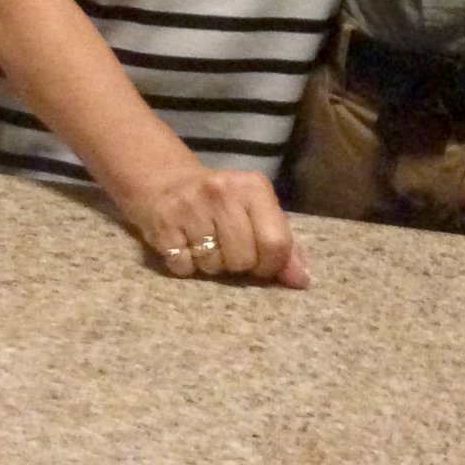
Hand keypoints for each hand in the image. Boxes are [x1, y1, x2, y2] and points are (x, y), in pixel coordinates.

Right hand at [119, 166, 308, 289]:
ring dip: (212, 265)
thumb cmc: (221, 204)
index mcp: (253, 187)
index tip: (260, 264)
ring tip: (206, 245)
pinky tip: (185, 245)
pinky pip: (184, 267)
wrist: (165, 182)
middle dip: (239, 266)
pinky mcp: (162, 224)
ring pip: (214, 266)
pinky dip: (186, 266)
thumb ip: (282, 245)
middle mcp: (222, 191)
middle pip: (243, 259)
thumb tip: (301, 281)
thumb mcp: (256, 212)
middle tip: (229, 251)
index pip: (275, 243)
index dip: (271, 266)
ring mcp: (190, 206)